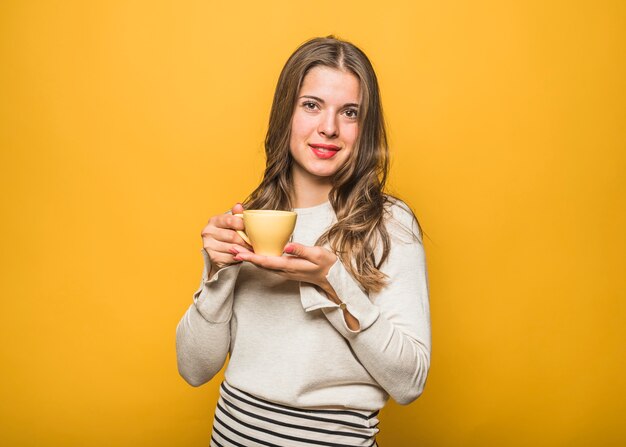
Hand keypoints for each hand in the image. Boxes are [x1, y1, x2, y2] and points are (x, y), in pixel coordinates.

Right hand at [201, 203, 253, 276]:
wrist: (220, 251)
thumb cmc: (229, 233)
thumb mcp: (233, 223)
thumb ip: (236, 215)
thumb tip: (239, 205)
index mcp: (214, 220)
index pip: (230, 220)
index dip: (242, 225)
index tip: (249, 228)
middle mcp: (208, 232)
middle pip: (232, 236)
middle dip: (245, 240)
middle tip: (254, 241)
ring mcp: (209, 246)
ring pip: (233, 248)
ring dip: (244, 249)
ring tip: (251, 248)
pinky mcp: (213, 257)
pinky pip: (231, 257)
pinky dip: (239, 256)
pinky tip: (243, 254)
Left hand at [234, 242, 359, 329]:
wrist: (332, 277)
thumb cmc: (326, 264)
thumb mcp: (317, 254)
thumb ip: (301, 250)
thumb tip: (286, 247)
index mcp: (289, 266)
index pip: (266, 261)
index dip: (251, 256)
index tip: (239, 252)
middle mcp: (283, 271)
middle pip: (260, 264)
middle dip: (245, 256)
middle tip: (230, 247)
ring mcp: (284, 271)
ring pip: (262, 265)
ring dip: (249, 258)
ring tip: (236, 249)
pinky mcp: (285, 269)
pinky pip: (268, 264)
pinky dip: (257, 258)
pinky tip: (252, 252)